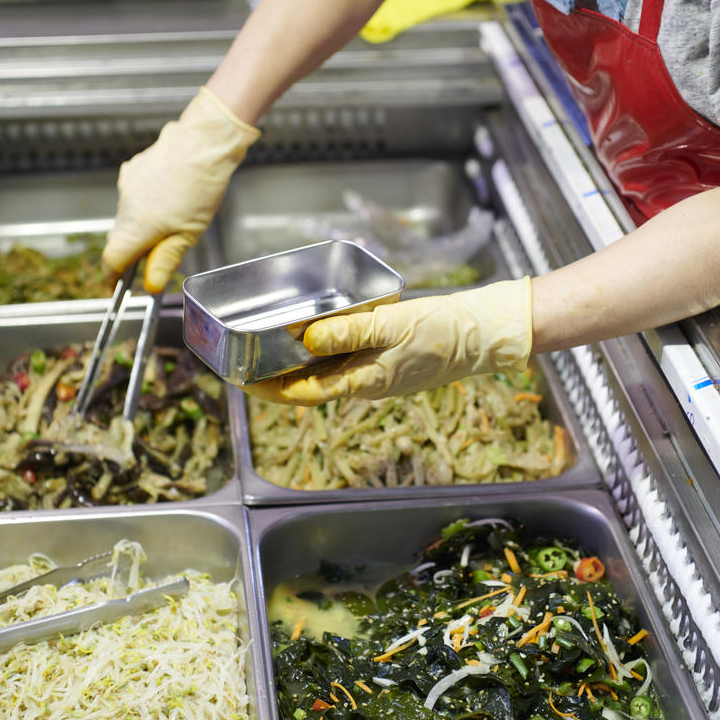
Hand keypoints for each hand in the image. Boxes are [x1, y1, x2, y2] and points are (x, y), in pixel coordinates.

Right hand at [103, 87, 259, 292]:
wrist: (205, 141)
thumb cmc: (201, 185)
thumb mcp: (189, 233)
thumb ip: (166, 260)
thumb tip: (151, 284)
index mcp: (136, 225)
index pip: (112, 259)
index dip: (113, 277)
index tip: (118, 287)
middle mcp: (126, 204)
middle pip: (120, 238)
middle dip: (135, 250)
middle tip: (158, 255)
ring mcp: (127, 184)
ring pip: (128, 215)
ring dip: (143, 224)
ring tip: (174, 217)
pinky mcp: (133, 169)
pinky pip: (134, 195)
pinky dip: (147, 203)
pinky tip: (170, 197)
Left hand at [243, 277, 533, 404]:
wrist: (481, 335)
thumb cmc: (441, 332)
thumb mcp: (392, 326)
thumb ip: (349, 332)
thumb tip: (307, 337)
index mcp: (360, 382)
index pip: (301, 393)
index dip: (266, 389)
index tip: (238, 379)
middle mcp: (362, 382)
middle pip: (307, 385)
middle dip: (273, 376)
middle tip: (242, 360)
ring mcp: (373, 373)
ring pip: (323, 372)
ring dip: (294, 362)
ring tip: (267, 344)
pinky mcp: (384, 360)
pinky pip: (343, 359)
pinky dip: (322, 349)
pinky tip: (314, 331)